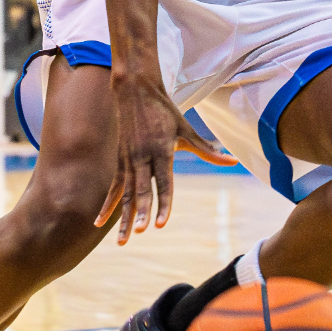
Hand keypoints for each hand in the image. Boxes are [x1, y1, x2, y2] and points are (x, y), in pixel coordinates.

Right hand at [96, 69, 221, 244]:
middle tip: (140, 232)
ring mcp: (129, 159)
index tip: (160, 223)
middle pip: (142, 190)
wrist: (135, 90)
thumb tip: (233, 161)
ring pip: (126, 193)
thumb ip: (207, 150)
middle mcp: (142, 156)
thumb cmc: (165, 110)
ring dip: (123, 217)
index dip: (163, 203)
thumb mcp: (186, 129)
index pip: (163, 182)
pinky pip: (114, 187)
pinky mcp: (120, 160)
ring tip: (123, 240)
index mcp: (161, 149)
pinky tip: (98, 222)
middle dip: (141, 212)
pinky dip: (108, 205)